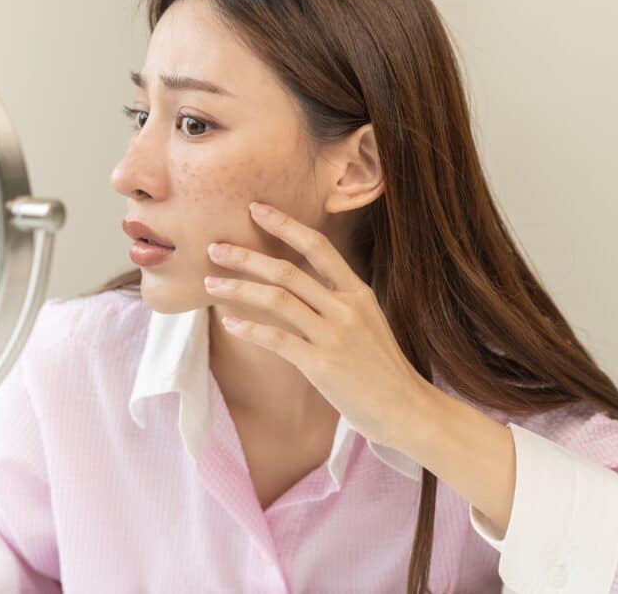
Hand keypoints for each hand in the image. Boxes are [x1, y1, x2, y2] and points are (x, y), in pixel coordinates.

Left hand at [203, 201, 431, 447]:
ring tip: (210, 284)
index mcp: (358, 293)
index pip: (318, 246)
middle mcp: (346, 308)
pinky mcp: (322, 364)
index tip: (256, 209)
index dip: (285, 224)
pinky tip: (229, 324)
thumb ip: (338, 302)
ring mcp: (334, 335)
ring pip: (277, 299)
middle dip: (246, 256)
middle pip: (287, 270)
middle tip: (215, 248)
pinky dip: (249, 329)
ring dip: (238, 288)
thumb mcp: (368, 323)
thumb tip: (300, 286)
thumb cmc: (382, 369)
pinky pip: (277, 339)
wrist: (407, 409)